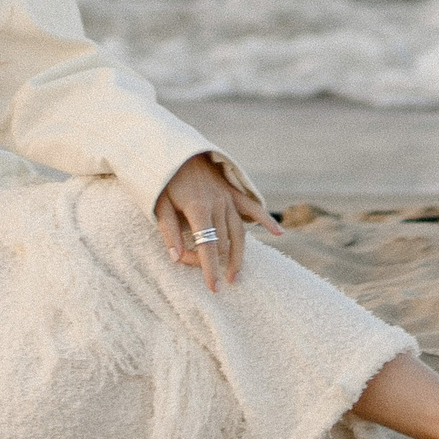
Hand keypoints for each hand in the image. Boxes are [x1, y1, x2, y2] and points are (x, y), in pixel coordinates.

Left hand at [153, 152, 282, 292]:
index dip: (210, 268)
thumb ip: (168, 231)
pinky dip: (266, 220)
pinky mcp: (233, 191)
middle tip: (218, 282)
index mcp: (197, 207)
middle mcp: (217, 203)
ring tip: (236, 275)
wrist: (177, 150)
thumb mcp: (159, 203)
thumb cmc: (165, 179)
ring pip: (238, 231)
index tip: (214, 288)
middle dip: (219, 264)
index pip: (207, 246)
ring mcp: (227, 197)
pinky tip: (279, 233)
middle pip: (222, 242)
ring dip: (238, 255)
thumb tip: (175, 258)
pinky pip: (252, 207)